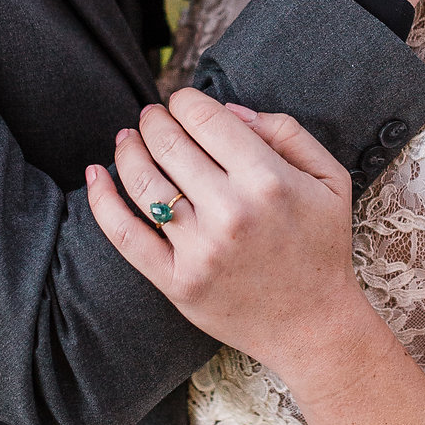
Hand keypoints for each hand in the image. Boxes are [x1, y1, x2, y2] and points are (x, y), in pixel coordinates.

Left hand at [85, 89, 372, 378]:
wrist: (313, 325)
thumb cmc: (321, 244)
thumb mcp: (329, 177)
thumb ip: (286, 131)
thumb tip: (229, 109)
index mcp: (268, 180)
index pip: (205, 118)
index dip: (185, 100)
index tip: (182, 101)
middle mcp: (230, 212)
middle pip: (168, 144)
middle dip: (154, 119)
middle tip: (152, 115)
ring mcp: (200, 250)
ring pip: (143, 182)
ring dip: (127, 149)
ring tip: (127, 138)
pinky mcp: (177, 282)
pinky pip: (126, 236)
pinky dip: (102, 201)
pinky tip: (95, 174)